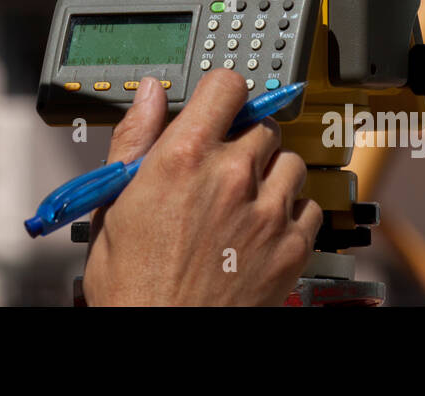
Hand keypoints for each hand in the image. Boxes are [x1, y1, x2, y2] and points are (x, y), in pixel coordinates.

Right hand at [81, 69, 321, 305]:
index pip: (227, 86)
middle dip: (243, 139)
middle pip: (261, 126)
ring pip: (290, 162)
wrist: (161, 338)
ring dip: (271, 173)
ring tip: (245, 197)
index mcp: (184, 157)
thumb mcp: (114, 201)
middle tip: (222, 165)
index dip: (223, 91)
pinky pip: (310, 206)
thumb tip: (150, 96)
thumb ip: (137, 138)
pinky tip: (264, 226)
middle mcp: (231, 177)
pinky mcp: (292, 248)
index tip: (221, 102)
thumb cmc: (132, 284)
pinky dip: (292, 212)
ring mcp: (267, 213)